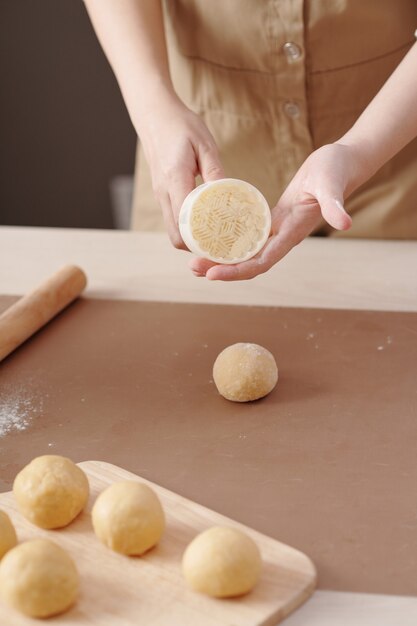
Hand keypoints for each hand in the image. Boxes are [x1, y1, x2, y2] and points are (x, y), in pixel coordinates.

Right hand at [138, 94, 223, 247]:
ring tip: (215, 240)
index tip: (220, 246)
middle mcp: (163, 193)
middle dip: (196, 247)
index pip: (183, 223)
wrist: (154, 115)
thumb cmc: (181, 126)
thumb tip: (229, 196)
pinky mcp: (161, 194)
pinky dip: (186, 228)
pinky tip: (204, 225)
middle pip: (175, 236)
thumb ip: (216, 171)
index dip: (200, 241)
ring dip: (191, 239)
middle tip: (221, 248)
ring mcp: (159, 195)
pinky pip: (172, 219)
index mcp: (174, 180)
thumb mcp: (205, 144)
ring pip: (172, 230)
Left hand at [189, 142, 367, 279]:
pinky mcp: (273, 220)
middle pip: (248, 263)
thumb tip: (345, 223)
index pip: (261, 262)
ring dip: (222, 259)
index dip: (237, 271)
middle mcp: (283, 238)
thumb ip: (336, 204)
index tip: (212, 274)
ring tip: (195, 261)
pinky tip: (211, 239)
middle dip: (221, 269)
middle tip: (193, 267)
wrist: (343, 164)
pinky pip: (248, 238)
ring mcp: (278, 231)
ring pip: (246, 253)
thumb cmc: (336, 170)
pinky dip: (229, 243)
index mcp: (293, 233)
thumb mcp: (331, 185)